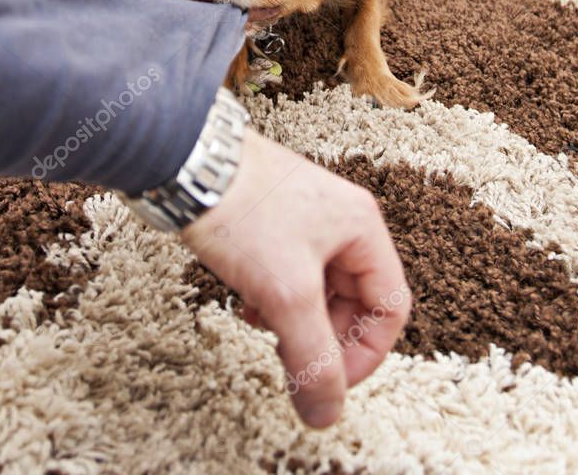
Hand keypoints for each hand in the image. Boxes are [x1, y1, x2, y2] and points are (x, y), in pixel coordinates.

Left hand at [182, 126, 410, 428]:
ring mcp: (306, 219)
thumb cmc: (243, 211)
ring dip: (296, 322)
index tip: (328, 383)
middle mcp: (341, 221)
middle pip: (354, 301)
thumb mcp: (285, 293)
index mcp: (362, 228)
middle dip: (324, 338)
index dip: (365, 354)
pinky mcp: (274, 221)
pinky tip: (248, 307)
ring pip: (319, 291)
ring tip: (263, 329)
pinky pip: (290, 275)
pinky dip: (275, 300)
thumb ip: (311, 358)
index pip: (390, 307)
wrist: (187, 163)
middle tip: (290, 361)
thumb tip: (325, 414)